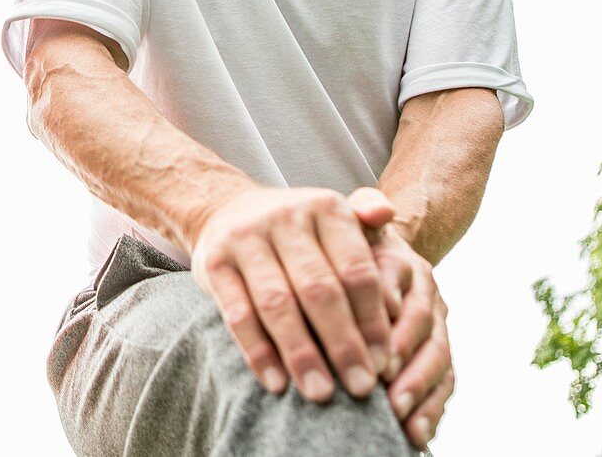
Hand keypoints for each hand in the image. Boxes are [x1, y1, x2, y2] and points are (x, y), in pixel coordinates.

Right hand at [190, 184, 396, 403]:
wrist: (227, 209)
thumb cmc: (298, 227)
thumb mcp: (333, 215)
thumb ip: (366, 219)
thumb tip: (387, 212)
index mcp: (325, 207)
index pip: (355, 267)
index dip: (371, 317)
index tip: (384, 362)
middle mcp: (286, 216)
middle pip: (319, 288)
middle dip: (343, 343)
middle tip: (362, 388)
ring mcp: (246, 238)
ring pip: (278, 304)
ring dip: (302, 354)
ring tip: (321, 394)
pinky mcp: (213, 263)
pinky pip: (238, 314)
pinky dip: (259, 352)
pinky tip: (277, 384)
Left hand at [346, 211, 454, 449]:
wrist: (378, 257)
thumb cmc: (351, 248)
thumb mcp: (351, 225)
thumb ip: (362, 212)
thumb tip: (379, 208)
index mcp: (402, 261)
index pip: (399, 284)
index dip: (389, 312)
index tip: (373, 344)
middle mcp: (425, 291)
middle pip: (424, 324)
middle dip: (405, 358)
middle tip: (384, 387)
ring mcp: (436, 323)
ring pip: (439, 356)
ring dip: (419, 388)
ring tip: (397, 414)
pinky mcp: (438, 352)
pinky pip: (445, 382)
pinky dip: (432, 410)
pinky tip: (414, 434)